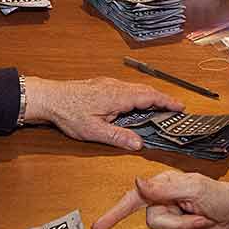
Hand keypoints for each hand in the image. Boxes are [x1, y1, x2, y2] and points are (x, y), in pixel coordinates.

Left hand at [23, 77, 182, 150]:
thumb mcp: (94, 131)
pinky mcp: (101, 85)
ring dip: (149, 96)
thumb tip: (138, 144)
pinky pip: (126, 87)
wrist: (48, 98)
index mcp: (118, 97)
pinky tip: (133, 104)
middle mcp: (115, 87)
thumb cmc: (68, 113)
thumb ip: (118, 137)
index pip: (150, 97)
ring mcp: (108, 84)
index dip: (167, 102)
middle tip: (174, 109)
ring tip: (158, 107)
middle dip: (162, 99)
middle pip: (145, 90)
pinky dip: (137, 94)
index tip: (180, 107)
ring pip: (135, 88)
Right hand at [92, 171, 228, 228]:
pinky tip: (197, 228)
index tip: (98, 227)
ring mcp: (169, 216)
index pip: (132, 198)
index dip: (114, 212)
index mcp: (161, 185)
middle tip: (196, 215)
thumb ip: (163, 189)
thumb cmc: (219, 195)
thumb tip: (138, 182)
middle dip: (176, 223)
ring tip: (199, 219)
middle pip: (152, 222)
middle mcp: (161, 200)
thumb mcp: (192, 188)